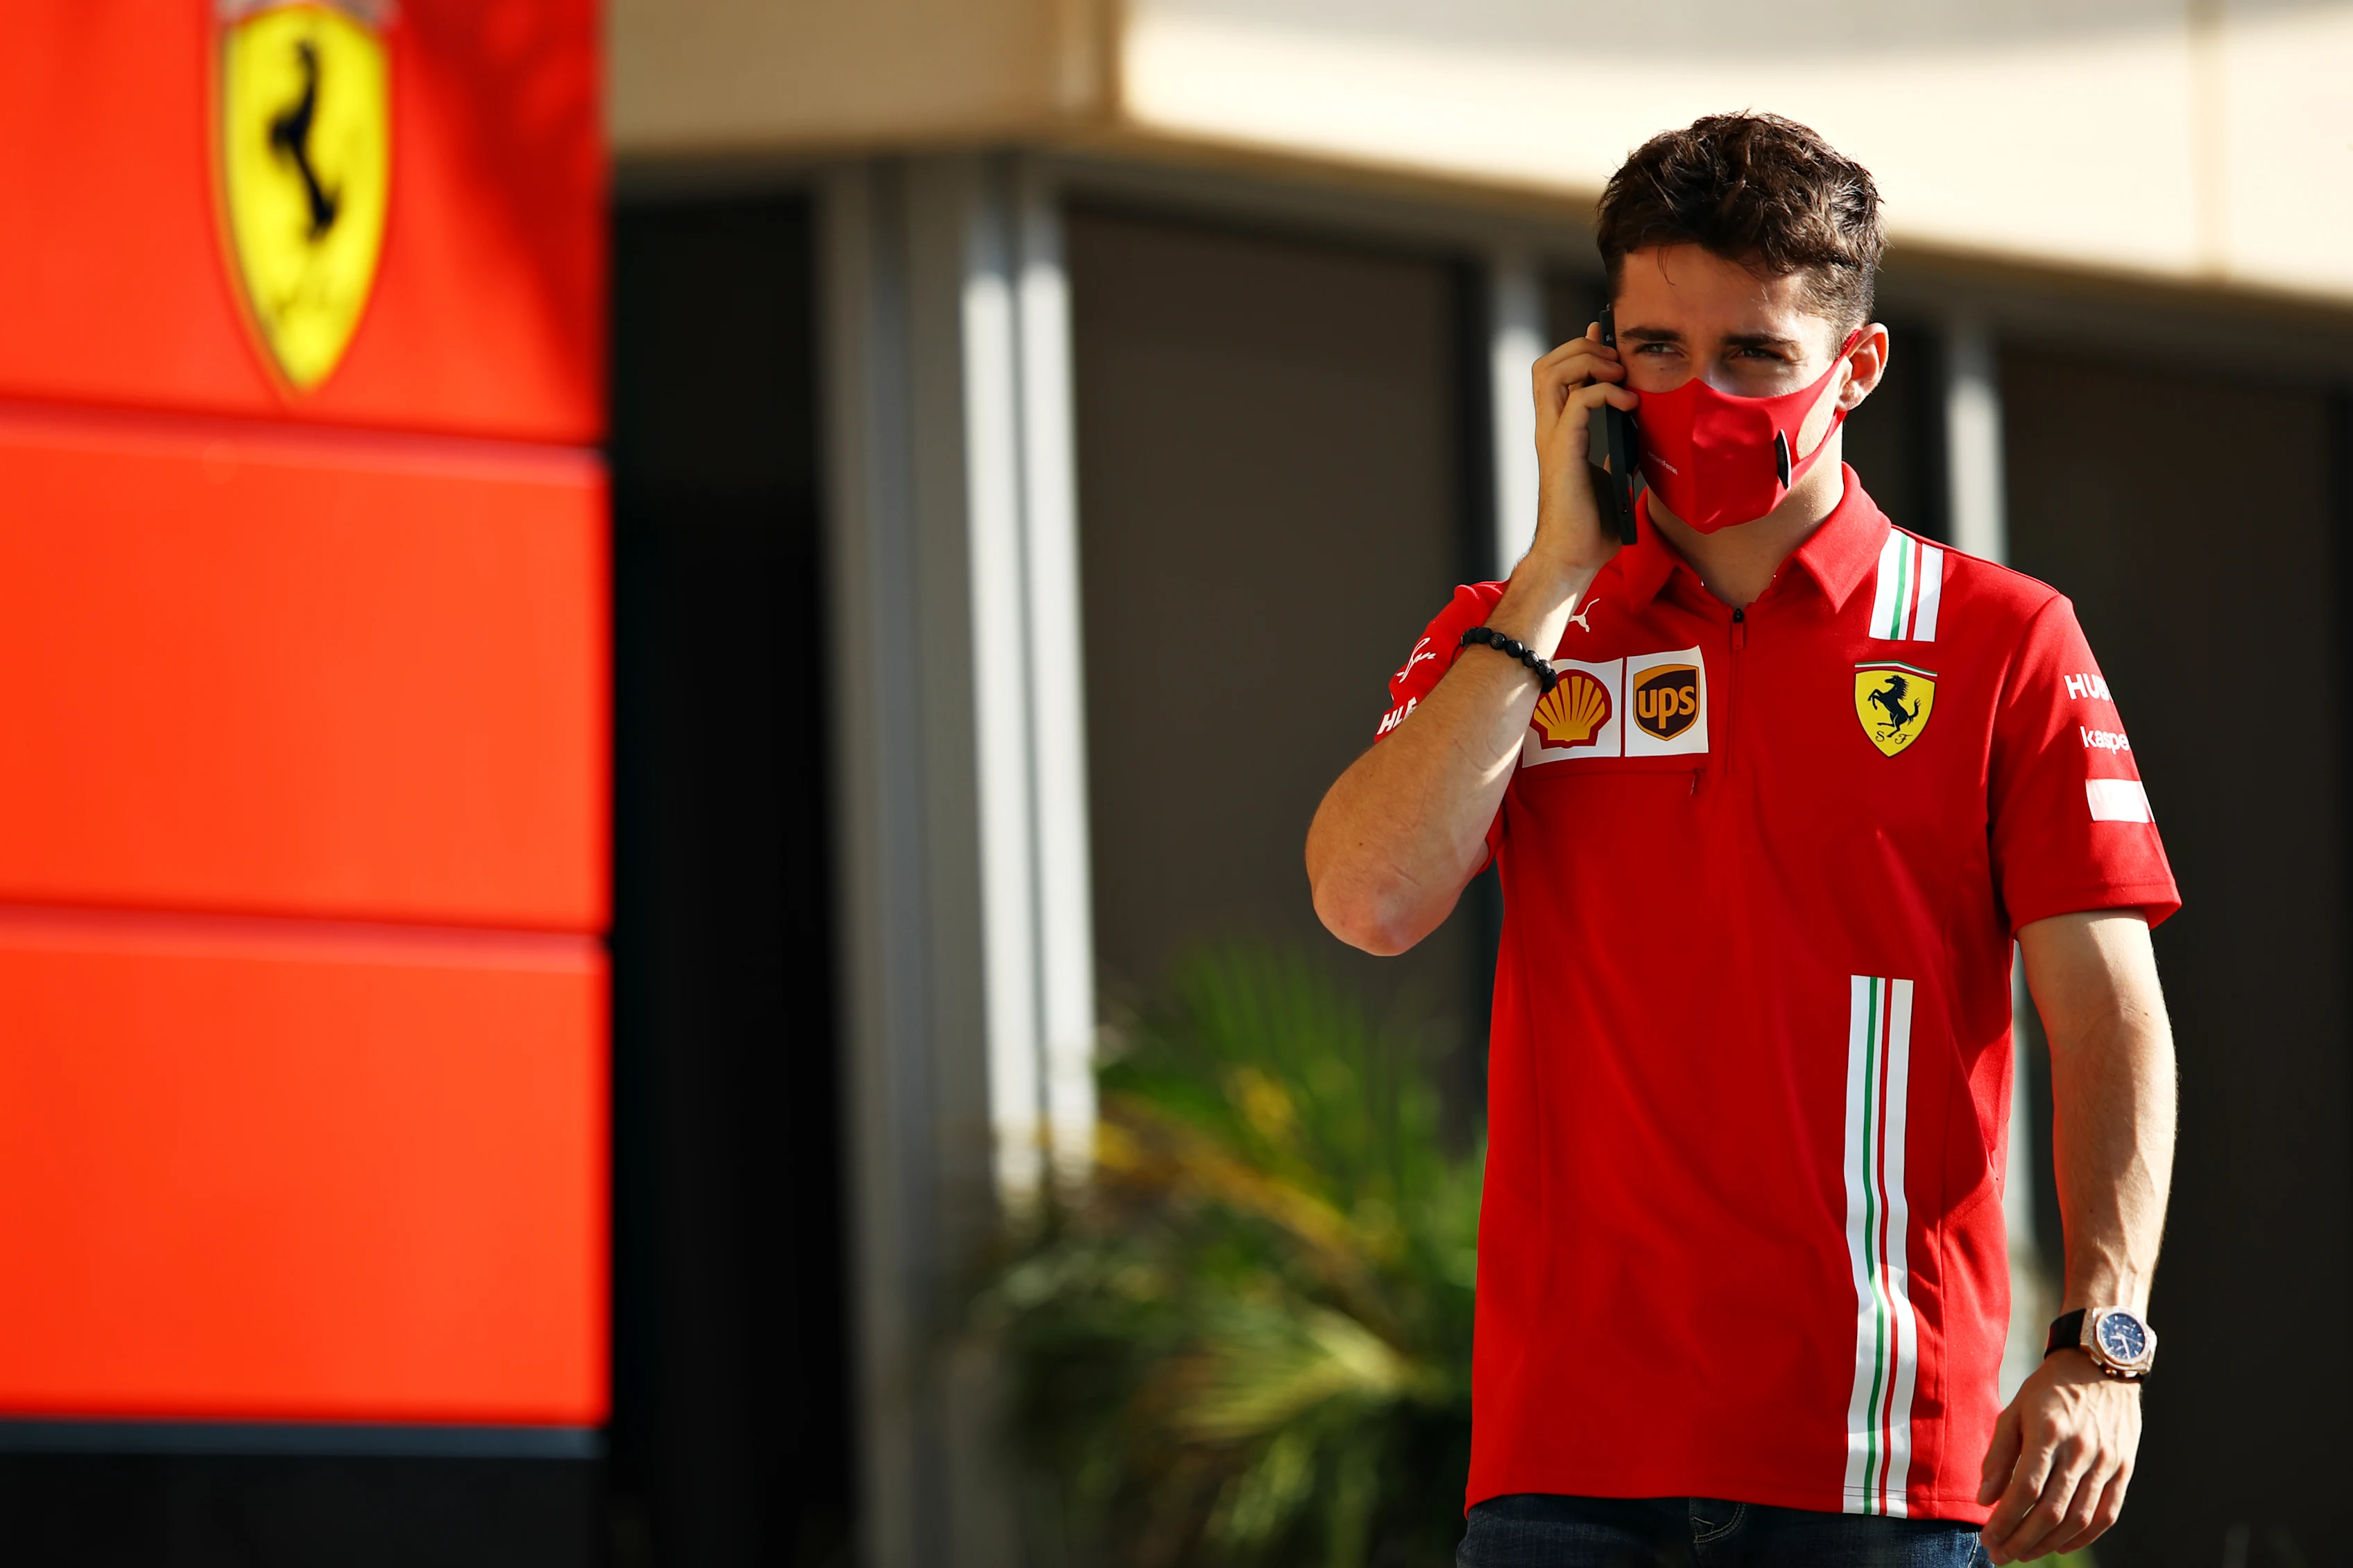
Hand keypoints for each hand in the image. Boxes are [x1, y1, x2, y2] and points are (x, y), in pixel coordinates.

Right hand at [1528, 324, 1640, 577]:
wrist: (1575, 556)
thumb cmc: (1593, 525)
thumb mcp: (1616, 474)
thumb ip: (1621, 450)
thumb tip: (1646, 434)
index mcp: (1560, 432)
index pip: (1558, 374)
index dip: (1581, 348)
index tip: (1608, 338)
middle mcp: (1550, 429)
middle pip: (1549, 364)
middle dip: (1583, 348)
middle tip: (1616, 359)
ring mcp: (1553, 437)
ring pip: (1552, 372)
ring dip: (1588, 361)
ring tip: (1618, 373)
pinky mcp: (1564, 449)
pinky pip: (1580, 400)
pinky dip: (1606, 391)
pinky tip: (1630, 403)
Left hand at [1976, 1351, 2141, 1562]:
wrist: (2103, 1365)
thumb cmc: (2050, 1389)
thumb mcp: (2015, 1410)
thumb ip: (1999, 1455)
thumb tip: (1985, 1498)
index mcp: (2049, 1432)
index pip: (2025, 1488)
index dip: (2005, 1520)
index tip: (1987, 1538)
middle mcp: (2080, 1450)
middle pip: (2051, 1510)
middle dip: (2021, 1540)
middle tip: (2000, 1556)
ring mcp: (2106, 1462)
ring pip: (2078, 1518)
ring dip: (2048, 1543)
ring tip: (2023, 1554)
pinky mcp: (2124, 1469)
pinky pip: (2106, 1514)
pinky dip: (2083, 1537)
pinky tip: (2059, 1544)